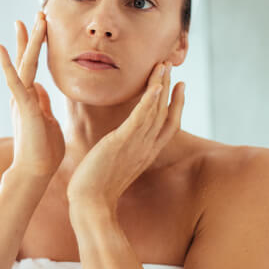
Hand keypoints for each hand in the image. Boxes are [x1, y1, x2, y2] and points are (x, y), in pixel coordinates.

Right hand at [0, 11, 64, 179]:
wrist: (35, 172)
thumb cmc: (43, 152)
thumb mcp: (48, 121)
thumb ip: (43, 104)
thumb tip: (41, 89)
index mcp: (29, 99)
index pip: (31, 67)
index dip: (34, 47)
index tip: (38, 27)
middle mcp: (22, 96)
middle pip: (25, 60)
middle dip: (30, 37)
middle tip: (34, 14)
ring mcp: (21, 101)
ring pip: (23, 66)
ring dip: (25, 43)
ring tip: (24, 20)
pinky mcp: (23, 108)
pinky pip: (14, 82)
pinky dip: (7, 65)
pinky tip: (1, 48)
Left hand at [67, 61, 184, 210]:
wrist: (90, 204)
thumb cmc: (96, 188)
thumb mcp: (114, 166)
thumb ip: (120, 153)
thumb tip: (115, 146)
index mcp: (146, 153)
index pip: (168, 124)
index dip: (176, 103)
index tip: (179, 84)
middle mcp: (146, 148)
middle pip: (165, 112)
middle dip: (169, 87)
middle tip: (170, 64)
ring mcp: (136, 145)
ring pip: (155, 110)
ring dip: (160, 86)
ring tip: (163, 65)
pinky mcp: (121, 143)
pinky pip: (140, 119)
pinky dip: (148, 102)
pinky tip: (153, 86)